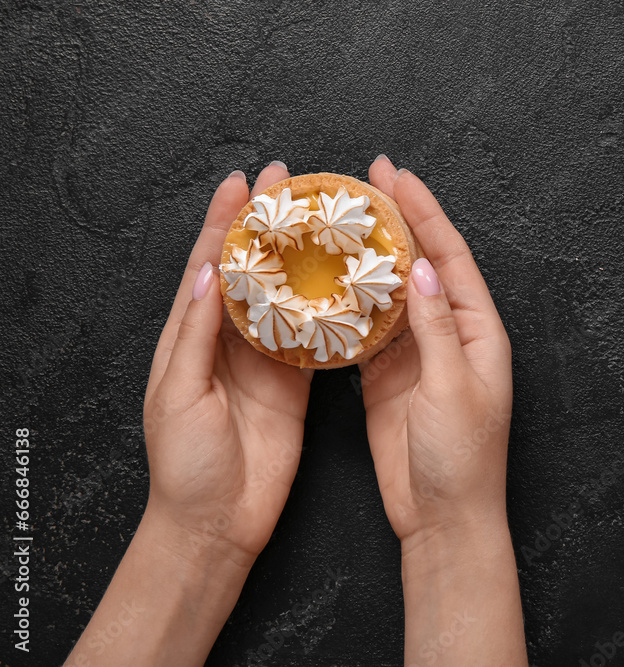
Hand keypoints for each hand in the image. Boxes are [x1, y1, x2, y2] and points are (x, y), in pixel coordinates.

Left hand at [143, 161, 312, 565]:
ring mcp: (264, 362)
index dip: (224, 223)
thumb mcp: (179, 394)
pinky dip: (327, 310)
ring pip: (285, 297)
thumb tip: (211, 272)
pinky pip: (312, 339)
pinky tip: (344, 284)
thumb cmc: (185, 463)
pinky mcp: (294, 385)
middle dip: (266, 226)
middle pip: (251, 270)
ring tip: (321, 221)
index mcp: (190, 338)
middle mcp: (228, 342)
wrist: (218, 521)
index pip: (209, 266)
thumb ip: (196, 334)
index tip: (242, 183)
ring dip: (300, 258)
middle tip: (287, 183)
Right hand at [362, 158, 512, 544]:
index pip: (451, 258)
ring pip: (392, 293)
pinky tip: (331, 281)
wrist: (442, 516)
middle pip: (421, 265)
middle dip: (398, 222)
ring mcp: (417, 355)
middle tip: (366, 181)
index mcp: (478, 332)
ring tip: (342, 220)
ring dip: (371, 258)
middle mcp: (450, 335)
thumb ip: (435, 327)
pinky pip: (369, 330)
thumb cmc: (461, 458)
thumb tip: (421, 268)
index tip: (398, 177)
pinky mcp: (388, 378)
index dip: (426, 214)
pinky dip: (352, 304)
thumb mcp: (452, 387)